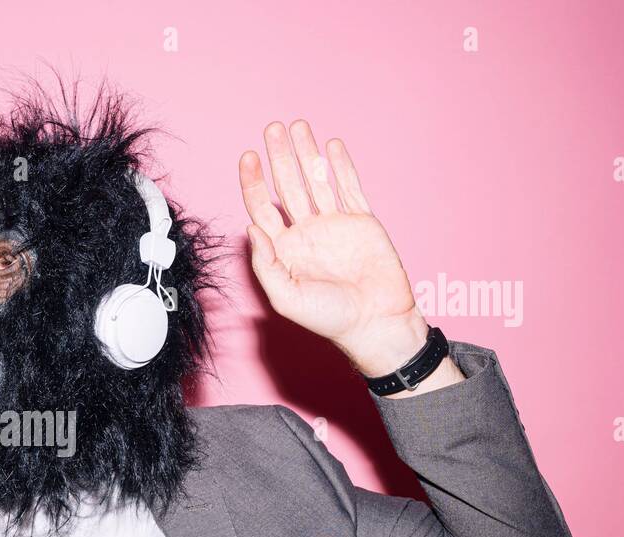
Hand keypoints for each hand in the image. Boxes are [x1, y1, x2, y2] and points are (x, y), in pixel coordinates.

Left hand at [239, 121, 431, 377]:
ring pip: (316, 181)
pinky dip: (341, 166)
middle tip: (272, 129)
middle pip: (287, 186)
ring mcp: (334, 225)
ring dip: (306, 154)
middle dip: (278, 157)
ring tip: (297, 126)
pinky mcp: (361, 222)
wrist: (375, 321)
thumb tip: (250, 228)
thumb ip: (265, 263)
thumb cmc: (329, 318)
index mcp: (284, 250)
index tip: (248, 157)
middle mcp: (306, 233)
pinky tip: (330, 146)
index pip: (261, 208)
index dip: (253, 182)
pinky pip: (349, 187)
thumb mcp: (286, 297)